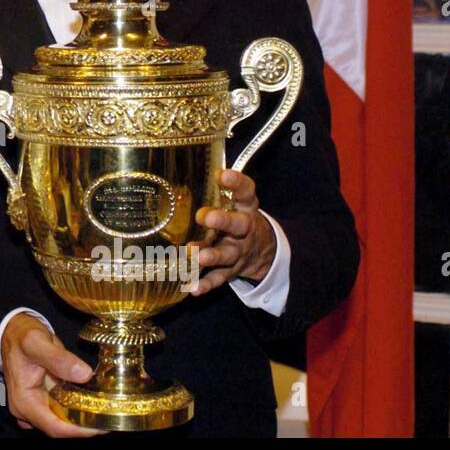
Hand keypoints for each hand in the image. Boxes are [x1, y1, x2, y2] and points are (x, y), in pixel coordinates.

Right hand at [0, 314, 103, 437]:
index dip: (79, 430)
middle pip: (59, 428)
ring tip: (104, 410)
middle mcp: (26, 409)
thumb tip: (84, 374)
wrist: (14, 330)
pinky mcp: (41, 401)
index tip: (102, 426)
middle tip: (109, 417)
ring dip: (81, 419)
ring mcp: (34, 406)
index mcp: (23, 400)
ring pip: (61, 421)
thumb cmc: (22, 335)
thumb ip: (58, 358)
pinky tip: (91, 402)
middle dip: (84, 426)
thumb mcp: (37, 342)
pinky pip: (60, 412)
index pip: (54, 427)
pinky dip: (76, 410)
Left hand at [190, 169, 277, 294]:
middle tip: (204, 216)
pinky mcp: (231, 271)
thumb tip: (185, 161)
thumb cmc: (238, 218)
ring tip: (194, 255)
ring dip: (210, 255)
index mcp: (246, 208)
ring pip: (226, 254)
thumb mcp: (237, 202)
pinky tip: (192, 287)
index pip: (246, 192)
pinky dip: (206, 284)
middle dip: (222, 221)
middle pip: (237, 225)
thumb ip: (218, 189)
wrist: (263, 251)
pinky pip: (219, 279)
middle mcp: (244, 230)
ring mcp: (238, 252)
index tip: (222, 175)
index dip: (236, 183)